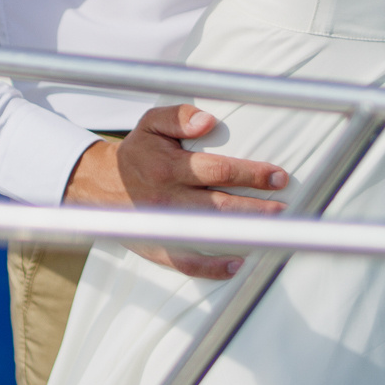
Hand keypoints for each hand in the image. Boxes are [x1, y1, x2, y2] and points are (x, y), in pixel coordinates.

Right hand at [63, 103, 289, 279]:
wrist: (100, 185)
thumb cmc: (137, 152)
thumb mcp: (151, 123)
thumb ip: (178, 117)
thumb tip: (208, 121)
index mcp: (168, 167)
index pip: (218, 170)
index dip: (251, 173)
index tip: (278, 175)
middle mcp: (168, 198)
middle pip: (220, 205)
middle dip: (256, 206)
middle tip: (284, 206)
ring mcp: (164, 226)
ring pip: (209, 233)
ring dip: (244, 234)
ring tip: (273, 231)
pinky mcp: (158, 248)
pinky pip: (187, 263)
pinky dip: (213, 268)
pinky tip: (238, 263)